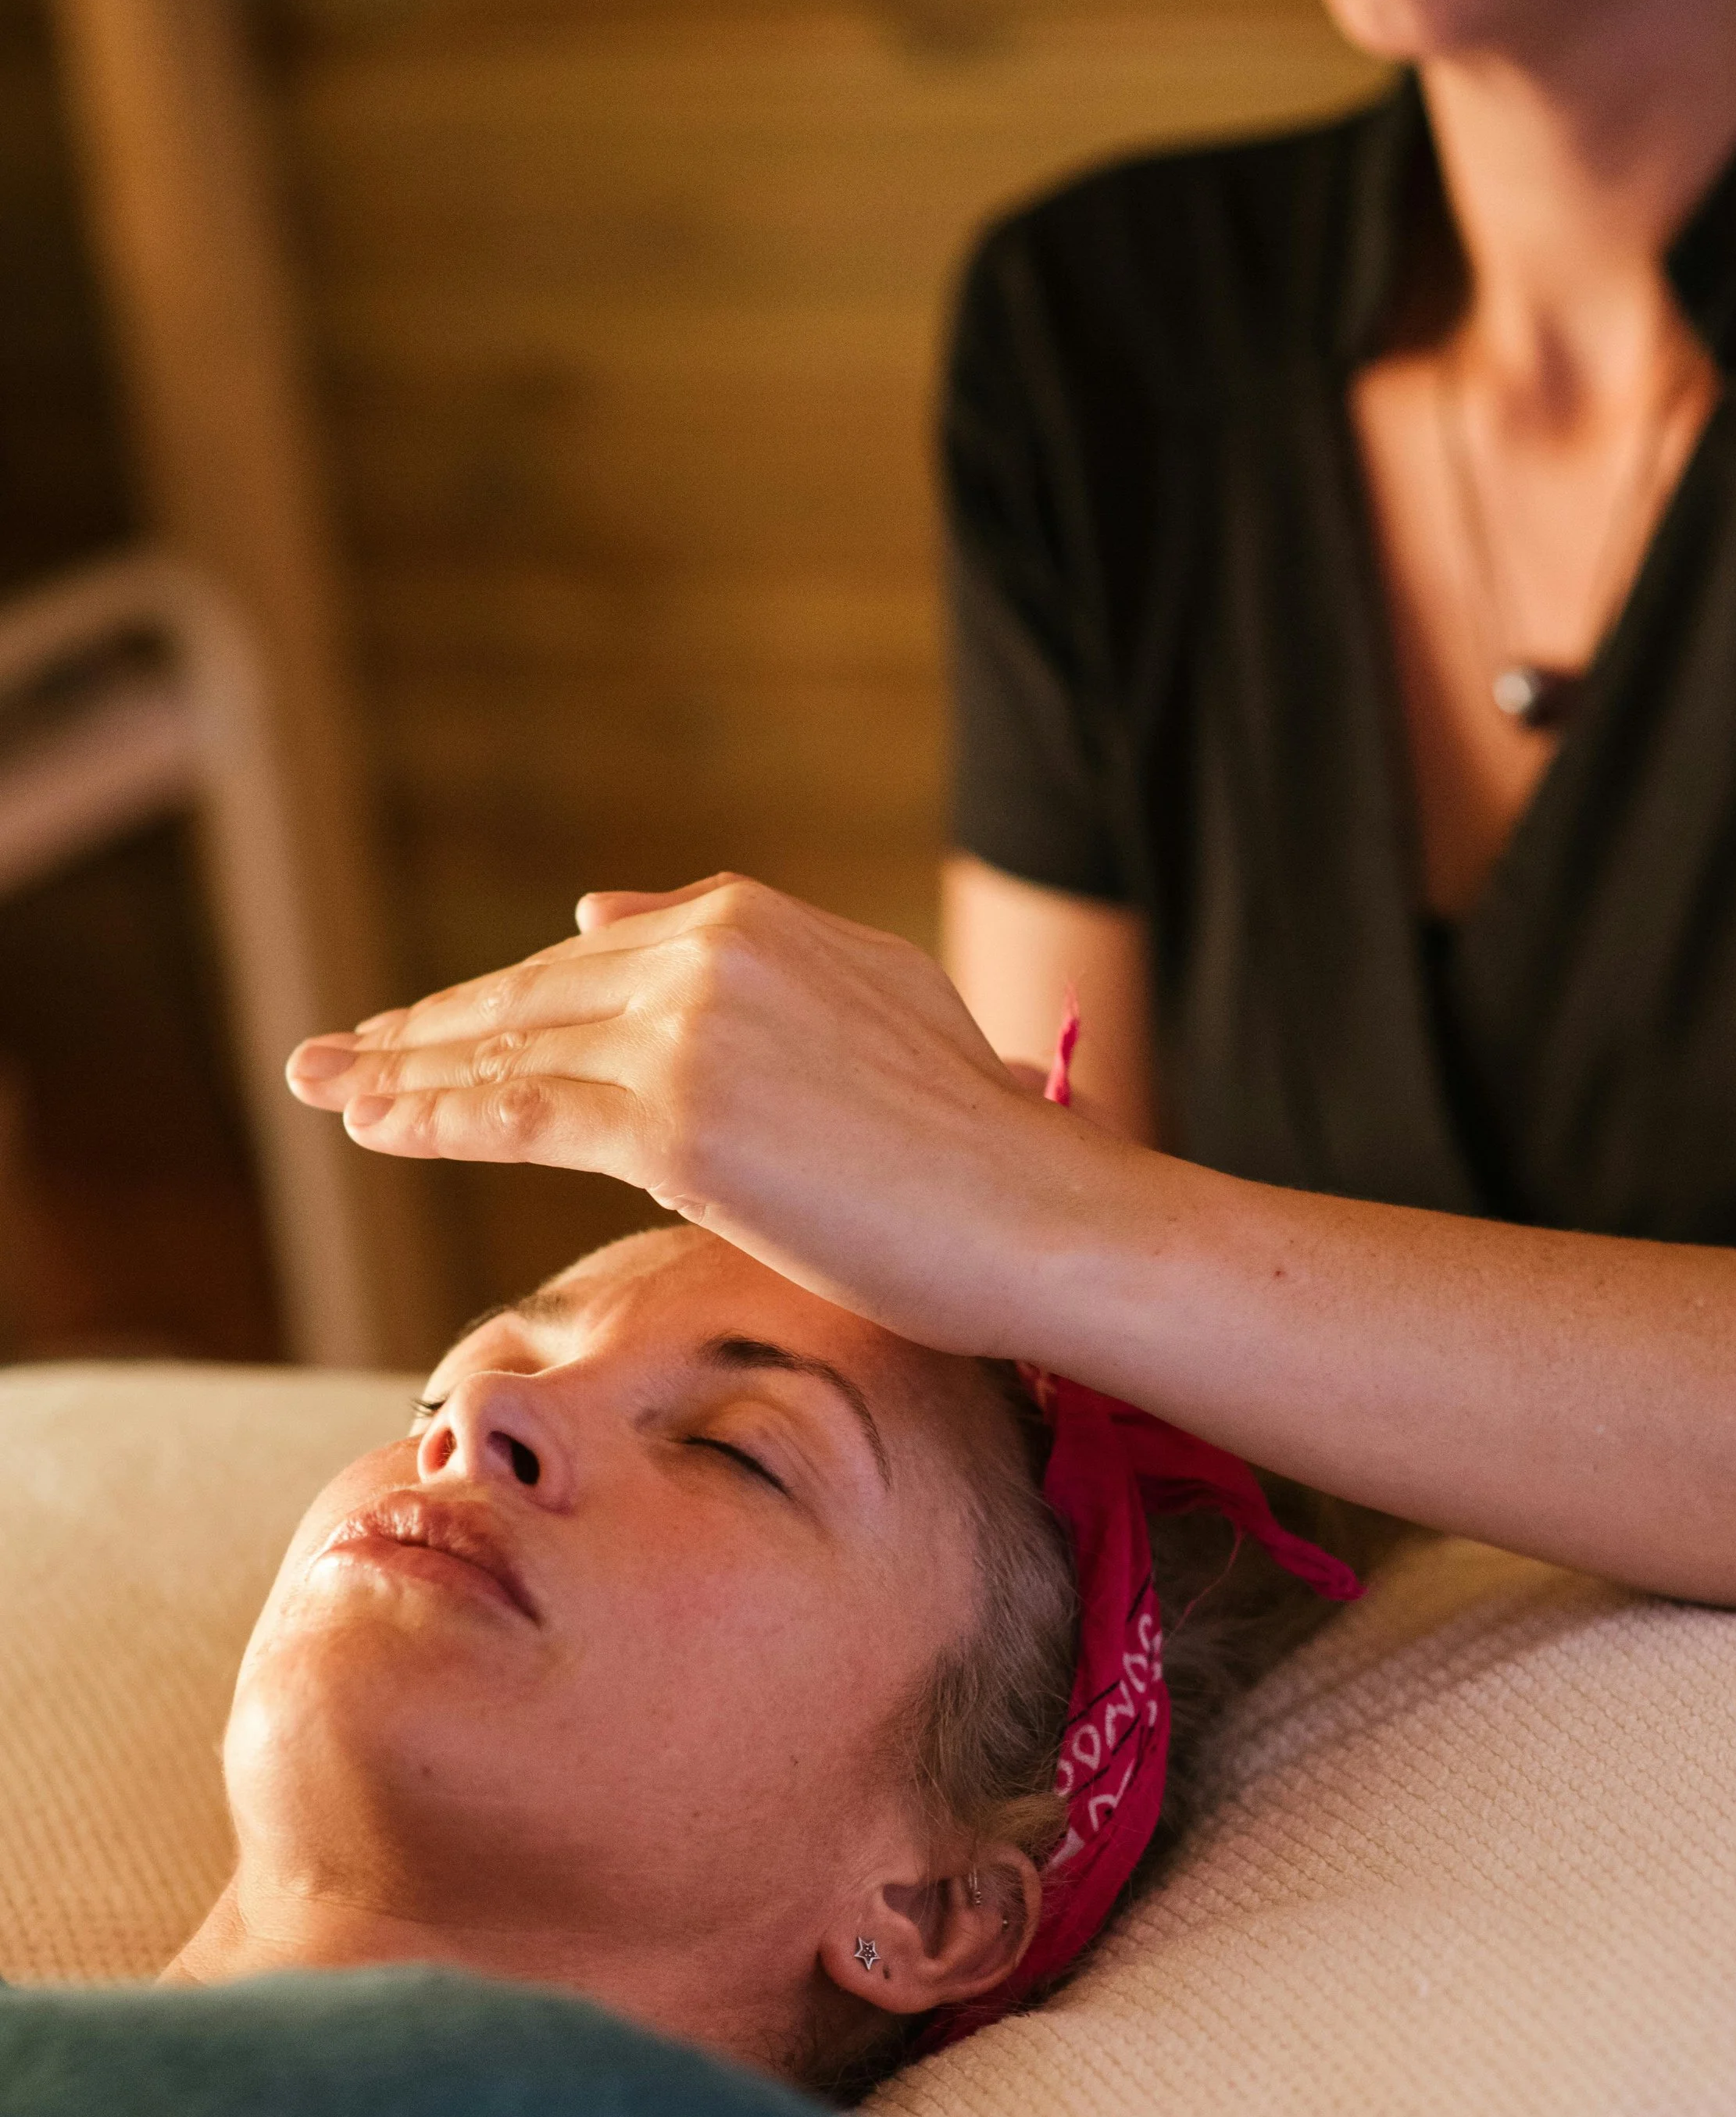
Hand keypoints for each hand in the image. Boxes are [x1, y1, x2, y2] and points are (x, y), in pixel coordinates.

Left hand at [285, 877, 1085, 1352]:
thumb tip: (599, 906)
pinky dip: (432, 1118)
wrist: (1032, 1209)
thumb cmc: (970, 1139)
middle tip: (330, 1057)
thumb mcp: (862, 1000)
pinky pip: (520, 1117)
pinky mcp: (673, 1122)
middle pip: (529, 996)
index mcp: (750, 920)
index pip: (586, 961)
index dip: (493, 1001)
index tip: (420, 1030)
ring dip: (401, 1074)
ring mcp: (686, 1033)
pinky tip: (371, 1126)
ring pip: (509, 1051)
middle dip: (420, 1033)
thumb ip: (737, 953)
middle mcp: (708, 953)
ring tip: (322, 1089)